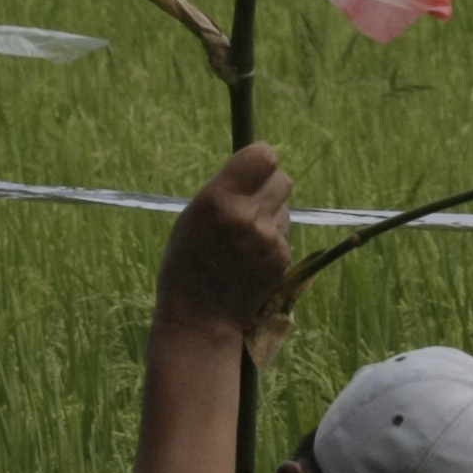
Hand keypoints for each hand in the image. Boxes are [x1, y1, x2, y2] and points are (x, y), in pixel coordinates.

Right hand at [154, 143, 291, 339]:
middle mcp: (246, 215)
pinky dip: (273, 243)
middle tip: (251, 205)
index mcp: (217, 198)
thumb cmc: (187, 263)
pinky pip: (284, 235)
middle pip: (283, 180)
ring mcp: (267, 239)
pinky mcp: (281, 259)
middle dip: (270, 188)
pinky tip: (252, 259)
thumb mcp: (193, 217)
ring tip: (245, 240)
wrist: (199, 316)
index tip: (254, 170)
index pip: (264, 156)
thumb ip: (225, 192)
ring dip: (271, 217)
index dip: (262, 161)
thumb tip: (257, 169)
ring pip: (285, 209)